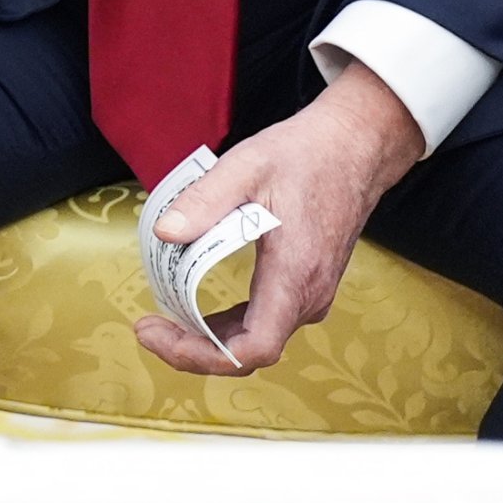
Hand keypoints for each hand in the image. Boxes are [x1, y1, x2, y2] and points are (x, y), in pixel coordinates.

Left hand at [132, 68, 428, 375]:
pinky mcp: (307, 285)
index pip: (254, 348)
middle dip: (194, 350)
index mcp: (295, 275)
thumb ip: (204, 200)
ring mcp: (312, 294)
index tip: (157, 334)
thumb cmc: (307, 155)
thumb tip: (165, 233)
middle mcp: (309, 296)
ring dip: (209, 339)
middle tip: (147, 327)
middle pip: (249, 352)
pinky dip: (227, 324)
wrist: (355, 147)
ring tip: (163, 320)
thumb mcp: (247, 166)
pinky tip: (196, 308)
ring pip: (256, 340)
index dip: (201, 355)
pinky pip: (265, 320)